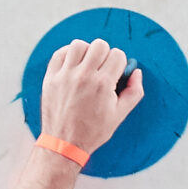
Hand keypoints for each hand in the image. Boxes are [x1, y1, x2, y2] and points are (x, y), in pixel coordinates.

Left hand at [38, 39, 142, 159]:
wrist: (64, 144)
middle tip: (102, 69)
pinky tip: (74, 66)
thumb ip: (134, 91)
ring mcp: (65, 75)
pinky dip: (68, 55)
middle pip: (100, 45)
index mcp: (102, 85)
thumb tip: (136, 72)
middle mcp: (83, 76)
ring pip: (79, 44)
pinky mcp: (51, 77)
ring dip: (86, 52)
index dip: (120, 63)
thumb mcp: (120, 115)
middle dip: (105, 54)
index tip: (116, 73)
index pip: (117, 54)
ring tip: (87, 66)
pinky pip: (60, 53)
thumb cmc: (93, 131)